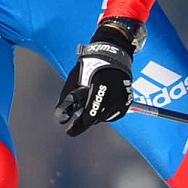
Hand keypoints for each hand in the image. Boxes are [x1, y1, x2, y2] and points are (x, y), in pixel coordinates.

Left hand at [55, 18, 142, 136]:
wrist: (113, 55)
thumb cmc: (91, 64)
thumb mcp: (76, 78)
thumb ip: (68, 96)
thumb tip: (60, 115)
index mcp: (101, 88)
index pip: (90, 115)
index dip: (79, 126)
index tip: (69, 131)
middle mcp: (115, 96)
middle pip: (96, 119)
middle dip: (86, 119)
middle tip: (78, 114)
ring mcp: (123, 100)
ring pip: (104, 118)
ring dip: (95, 115)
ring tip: (90, 103)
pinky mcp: (127, 102)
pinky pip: (113, 115)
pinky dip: (104, 113)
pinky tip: (100, 102)